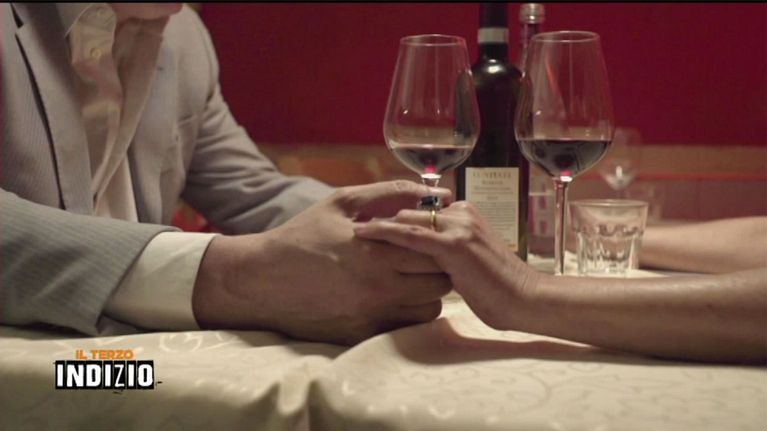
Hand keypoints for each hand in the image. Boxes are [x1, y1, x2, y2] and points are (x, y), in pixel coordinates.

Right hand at [193, 180, 453, 343]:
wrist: (262, 279)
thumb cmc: (303, 235)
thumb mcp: (342, 203)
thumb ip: (389, 194)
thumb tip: (435, 193)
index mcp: (376, 253)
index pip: (436, 251)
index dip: (439, 242)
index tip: (430, 236)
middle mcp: (379, 288)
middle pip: (441, 283)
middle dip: (438, 267)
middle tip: (423, 257)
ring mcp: (372, 316)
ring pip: (429, 309)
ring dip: (426, 293)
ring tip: (408, 278)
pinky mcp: (362, 335)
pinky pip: (406, 327)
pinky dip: (407, 312)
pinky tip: (391, 296)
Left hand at [353, 201, 540, 329]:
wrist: (526, 299)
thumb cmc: (499, 290)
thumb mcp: (468, 265)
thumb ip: (445, 255)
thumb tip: (419, 262)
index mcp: (465, 215)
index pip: (420, 209)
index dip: (392, 217)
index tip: (365, 224)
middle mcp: (461, 214)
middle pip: (409, 209)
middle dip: (379, 217)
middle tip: (348, 226)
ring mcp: (458, 227)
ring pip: (406, 217)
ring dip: (376, 223)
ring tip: (347, 228)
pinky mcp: (454, 245)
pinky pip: (411, 235)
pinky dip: (385, 233)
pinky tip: (363, 235)